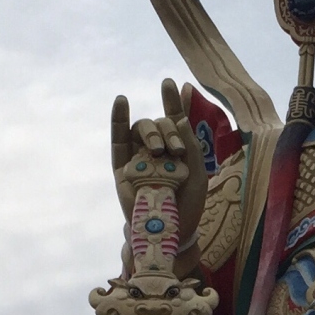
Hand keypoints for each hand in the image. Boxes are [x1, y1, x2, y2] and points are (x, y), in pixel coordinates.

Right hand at [111, 78, 207, 276]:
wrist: (172, 230)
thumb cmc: (188, 204)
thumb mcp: (197, 172)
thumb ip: (190, 143)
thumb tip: (180, 115)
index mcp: (177, 150)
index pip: (174, 120)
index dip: (175, 101)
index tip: (176, 84)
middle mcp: (157, 150)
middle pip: (159, 124)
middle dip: (168, 131)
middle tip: (177, 152)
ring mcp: (139, 157)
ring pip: (141, 129)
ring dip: (152, 132)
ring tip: (160, 150)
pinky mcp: (122, 167)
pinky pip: (118, 139)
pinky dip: (119, 119)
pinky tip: (122, 101)